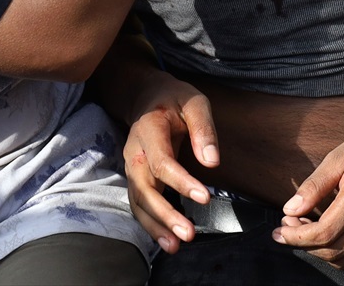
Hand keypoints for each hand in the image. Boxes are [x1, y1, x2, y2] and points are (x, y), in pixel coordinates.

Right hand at [123, 73, 218, 253]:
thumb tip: (212, 161)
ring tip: (176, 246)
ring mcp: (132, 167)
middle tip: (188, 234)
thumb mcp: (194, 102)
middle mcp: (135, 152)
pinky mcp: (136, 179)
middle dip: (165, 214)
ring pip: (138, 201)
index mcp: (149, 130)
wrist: (147, 97)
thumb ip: (203, 129)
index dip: (182, 182)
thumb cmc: (174, 99)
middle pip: (144, 188)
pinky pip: (139, 205)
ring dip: (155, 226)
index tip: (205, 197)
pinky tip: (167, 242)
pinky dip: (151, 225)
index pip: (162, 162)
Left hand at [276, 124, 343, 266]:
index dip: (296, 236)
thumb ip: (313, 186)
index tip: (279, 230)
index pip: (324, 233)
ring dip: (319, 251)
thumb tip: (290, 210)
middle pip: (332, 251)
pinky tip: (328, 235)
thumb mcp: (338, 157)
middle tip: (289, 225)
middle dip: (303, 244)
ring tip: (306, 229)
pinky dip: (339, 253)